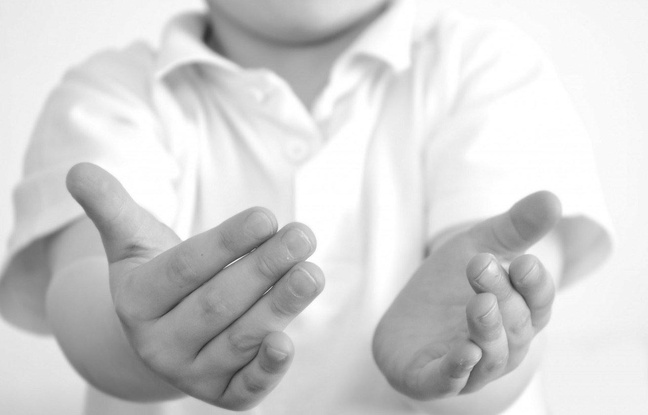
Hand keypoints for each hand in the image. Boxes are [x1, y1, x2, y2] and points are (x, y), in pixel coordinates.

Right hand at [66, 163, 323, 409]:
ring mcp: (192, 374)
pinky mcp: (223, 395)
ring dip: (279, 307)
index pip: (185, 269)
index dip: (227, 243)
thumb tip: (77, 170)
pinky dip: (266, 370)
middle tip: (302, 235)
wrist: (168, 328)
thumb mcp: (133, 240)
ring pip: (239, 339)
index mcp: (136, 301)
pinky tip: (287, 344)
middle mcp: (159, 344)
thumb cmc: (161, 274)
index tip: (267, 216)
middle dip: (263, 269)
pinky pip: (244, 389)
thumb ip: (112, 206)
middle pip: (217, 304)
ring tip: (312, 272)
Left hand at [373, 192, 560, 399]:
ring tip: (480, 304)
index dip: (534, 284)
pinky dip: (457, 370)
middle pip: (514, 325)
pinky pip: (450, 382)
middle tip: (481, 265)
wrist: (404, 319)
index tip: (524, 260)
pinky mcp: (431, 380)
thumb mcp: (476, 246)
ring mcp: (469, 367)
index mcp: (518, 313)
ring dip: (487, 331)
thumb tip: (552, 197)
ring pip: (491, 357)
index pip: (538, 302)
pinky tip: (463, 353)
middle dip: (502, 296)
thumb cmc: (449, 283)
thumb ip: (513, 228)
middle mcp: (501, 345)